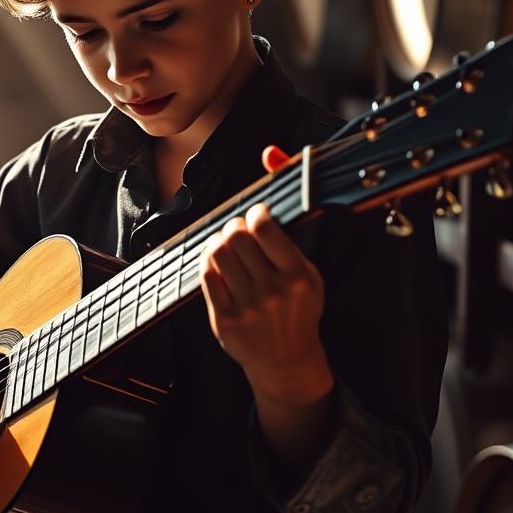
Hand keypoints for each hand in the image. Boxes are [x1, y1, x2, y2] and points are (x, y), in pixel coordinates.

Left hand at [199, 145, 329, 405]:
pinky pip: (206, 276)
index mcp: (298, 275)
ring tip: (229, 247)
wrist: (287, 360)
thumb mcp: (307, 269)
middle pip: (235, 238)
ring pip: (217, 254)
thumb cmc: (298, 307)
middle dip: (234, 227)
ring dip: (219, 243)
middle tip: (239, 232)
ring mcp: (247, 308)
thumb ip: (286, 219)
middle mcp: (273, 292)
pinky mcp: (224, 320)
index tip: (257, 217)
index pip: (264, 227)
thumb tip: (271, 152)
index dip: (255, 214)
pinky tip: (220, 265)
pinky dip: (209, 263)